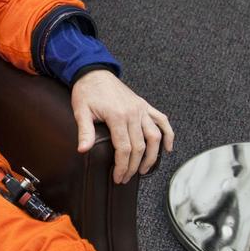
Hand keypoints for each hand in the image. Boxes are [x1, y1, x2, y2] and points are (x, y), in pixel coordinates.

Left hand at [71, 69, 173, 183]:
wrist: (94, 72)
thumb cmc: (87, 92)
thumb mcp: (81, 111)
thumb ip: (85, 132)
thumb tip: (83, 150)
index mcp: (117, 115)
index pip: (124, 148)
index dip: (122, 166)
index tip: (118, 177)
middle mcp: (133, 113)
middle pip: (140, 146)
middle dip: (133, 166)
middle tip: (126, 178)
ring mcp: (141, 109)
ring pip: (155, 136)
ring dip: (152, 156)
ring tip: (144, 170)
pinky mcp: (145, 105)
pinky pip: (162, 120)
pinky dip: (168, 135)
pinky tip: (168, 148)